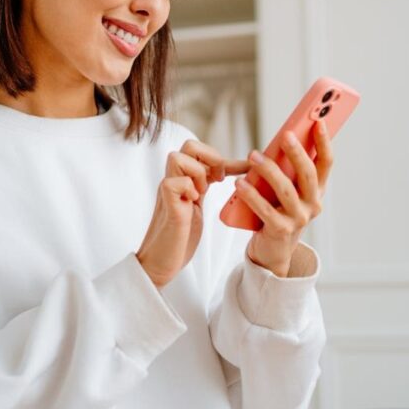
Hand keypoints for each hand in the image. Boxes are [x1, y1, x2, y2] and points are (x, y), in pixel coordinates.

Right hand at [137, 139, 249, 287]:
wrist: (160, 264)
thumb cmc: (179, 238)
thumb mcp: (197, 207)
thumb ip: (204, 189)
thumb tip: (228, 178)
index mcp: (184, 180)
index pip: (201, 153)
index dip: (226, 158)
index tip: (247, 167)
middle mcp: (174, 181)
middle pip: (188, 145)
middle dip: (210, 156)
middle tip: (219, 178)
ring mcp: (168, 192)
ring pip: (176, 157)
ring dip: (197, 171)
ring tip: (203, 191)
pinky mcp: (167, 206)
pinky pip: (173, 183)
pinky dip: (187, 188)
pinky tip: (193, 202)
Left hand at [235, 120, 332, 277]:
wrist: (272, 250)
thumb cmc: (277, 211)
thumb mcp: (287, 190)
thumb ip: (287, 170)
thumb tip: (281, 140)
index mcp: (317, 191)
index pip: (326, 163)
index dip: (324, 143)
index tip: (319, 121)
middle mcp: (312, 204)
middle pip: (308, 174)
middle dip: (298, 153)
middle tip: (285, 135)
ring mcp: (299, 219)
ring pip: (285, 190)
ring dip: (269, 170)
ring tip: (253, 156)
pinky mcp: (281, 231)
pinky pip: (265, 210)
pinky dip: (251, 195)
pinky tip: (240, 184)